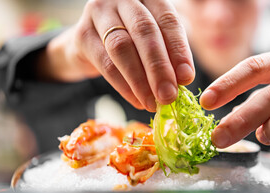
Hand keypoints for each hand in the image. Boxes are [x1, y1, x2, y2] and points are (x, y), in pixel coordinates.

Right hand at [39, 0, 194, 111]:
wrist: (90, 45)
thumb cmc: (131, 41)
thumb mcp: (153, 42)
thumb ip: (168, 54)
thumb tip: (182, 79)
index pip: (167, 19)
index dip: (179, 50)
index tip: (186, 77)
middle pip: (144, 31)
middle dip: (159, 67)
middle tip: (169, 95)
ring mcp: (99, 12)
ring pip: (122, 47)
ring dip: (140, 80)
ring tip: (153, 103)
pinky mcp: (82, 34)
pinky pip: (106, 63)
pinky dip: (124, 86)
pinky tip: (137, 100)